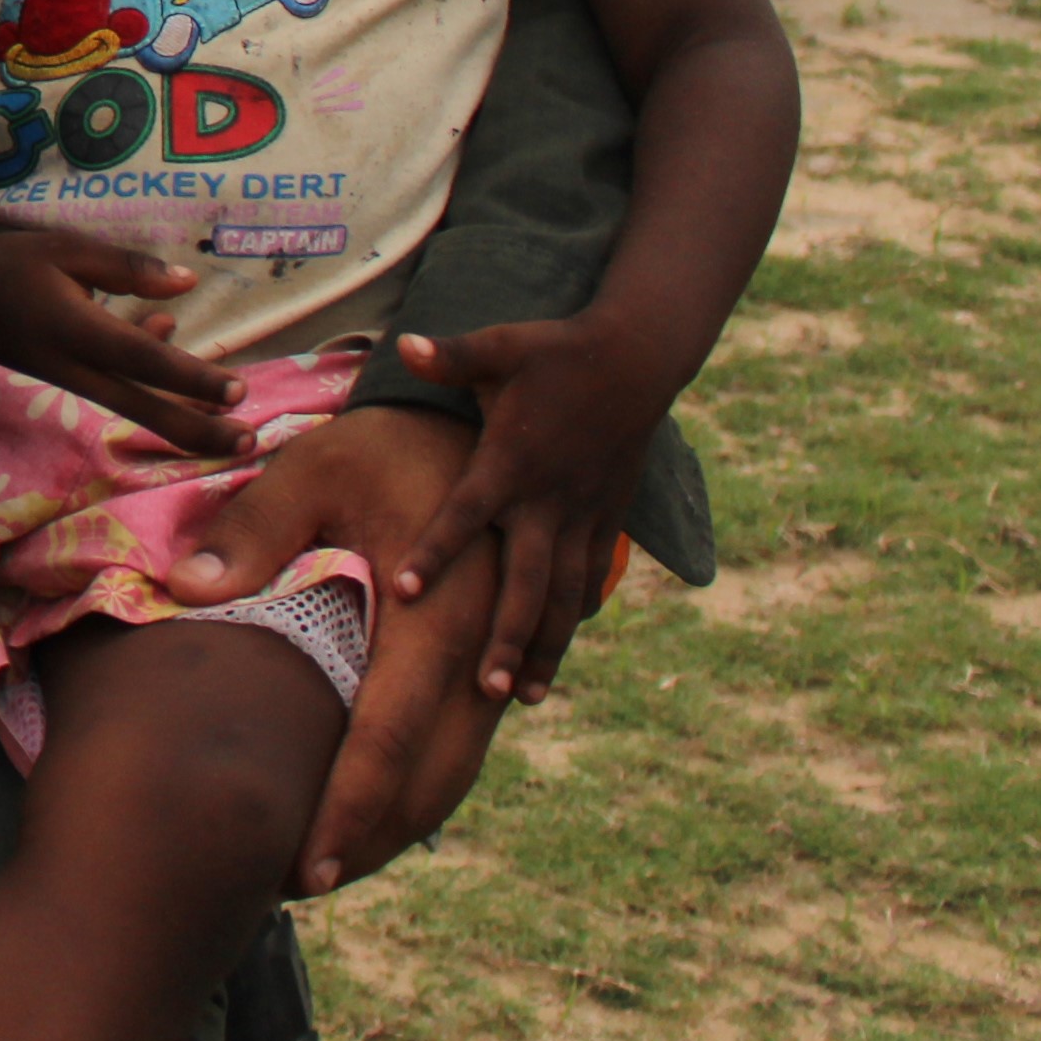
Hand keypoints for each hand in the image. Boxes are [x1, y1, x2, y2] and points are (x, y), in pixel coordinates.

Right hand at [0, 218, 248, 456]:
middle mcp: (78, 367)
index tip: (239, 393)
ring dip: (185, 418)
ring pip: (136, 408)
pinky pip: (116, 389)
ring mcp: (70, 379)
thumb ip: (128, 267)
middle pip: (147, 410)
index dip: (194, 380)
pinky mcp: (65, 377)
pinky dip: (150, 379)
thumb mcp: (67, 249)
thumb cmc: (8, 263)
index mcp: (79, 333)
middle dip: (200, 431)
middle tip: (250, 444)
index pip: (147, 363)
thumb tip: (188, 282)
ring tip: (231, 426)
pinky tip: (169, 337)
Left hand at [164, 405, 504, 894]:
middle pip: (433, 779)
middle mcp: (478, 652)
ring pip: (455, 771)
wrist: (472, 430)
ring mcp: (494, 662)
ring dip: (397, 824)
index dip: (349, 809)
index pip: (388, 736)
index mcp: (436, 615)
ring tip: (327, 864)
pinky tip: (372, 816)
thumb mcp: (314, 467)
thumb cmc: (381, 448)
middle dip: (371, 840)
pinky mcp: (491, 663)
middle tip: (296, 886)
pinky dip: (420, 787)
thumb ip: (254, 529)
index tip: (307, 870)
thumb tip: (189, 590)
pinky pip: (461, 744)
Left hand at [388, 318, 671, 705]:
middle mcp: (548, 498)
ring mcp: (583, 513)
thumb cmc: (555, 352)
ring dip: (544, 646)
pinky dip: (574, 616)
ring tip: (523, 697)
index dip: (436, 550)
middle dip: (507, 635)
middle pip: (526, 580)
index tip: (403, 591)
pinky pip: (590, 577)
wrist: (637, 358)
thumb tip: (405, 343)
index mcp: (511, 461)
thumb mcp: (500, 346)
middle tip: (484, 688)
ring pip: (564, 594)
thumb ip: (450, 356)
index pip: (466, 513)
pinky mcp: (607, 517)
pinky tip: (554, 655)